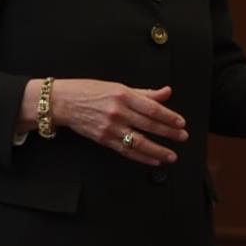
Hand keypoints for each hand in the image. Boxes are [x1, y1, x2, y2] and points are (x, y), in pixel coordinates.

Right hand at [18, 79, 188, 166]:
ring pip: (139, 142)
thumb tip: (165, 92)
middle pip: (148, 125)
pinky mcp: (104, 139)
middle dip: (168, 133)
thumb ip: (143, 92)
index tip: (181, 123)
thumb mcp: (117, 86)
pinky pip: (126, 150)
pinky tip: (153, 159)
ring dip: (158, 150)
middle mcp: (117, 112)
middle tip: (182, 138)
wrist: (63, 102)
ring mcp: (110, 127)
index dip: (168, 117)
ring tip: (171, 155)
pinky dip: (142, 157)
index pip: (151, 107)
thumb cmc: (89, 91)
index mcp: (123, 95)